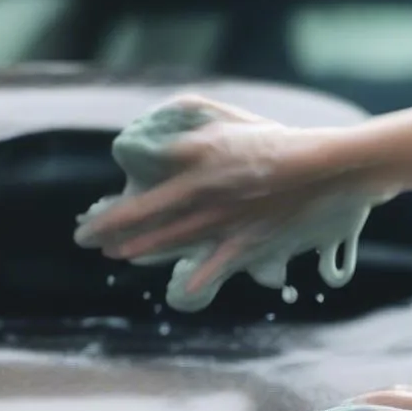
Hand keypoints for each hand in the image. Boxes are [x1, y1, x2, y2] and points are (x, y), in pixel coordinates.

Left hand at [74, 94, 367, 294]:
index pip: (145, 172)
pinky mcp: (248, 240)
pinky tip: (182, 291)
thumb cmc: (281, 141)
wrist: (326, 169)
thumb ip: (197, 121)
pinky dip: (200, 278)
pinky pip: (217, 263)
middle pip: (146, 211)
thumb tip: (166, 132)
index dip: (119, 192)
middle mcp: (203, 189)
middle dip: (110, 226)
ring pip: (171, 237)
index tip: (100, 203)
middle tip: (85, 236)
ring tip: (115, 254)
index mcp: (199, 155)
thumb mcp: (233, 119)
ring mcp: (225, 218)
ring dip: (139, 247)